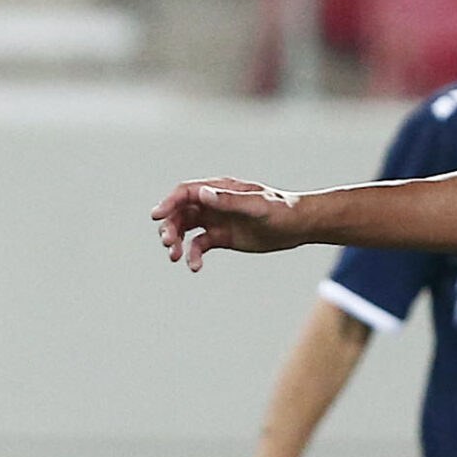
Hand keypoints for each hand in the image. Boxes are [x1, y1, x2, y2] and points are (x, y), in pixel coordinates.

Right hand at [152, 178, 305, 271]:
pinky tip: (194, 267)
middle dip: (169, 226)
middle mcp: (212, 203)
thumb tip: (203, 194)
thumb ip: (230, 201)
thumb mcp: (257, 205)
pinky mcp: (221, 237)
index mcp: (219, 189)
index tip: (157, 215)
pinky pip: (199, 245)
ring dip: (176, 242)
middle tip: (168, 243)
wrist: (299, 226)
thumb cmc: (281, 210)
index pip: (185, 192)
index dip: (168, 202)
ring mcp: (215, 220)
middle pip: (179, 212)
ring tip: (175, 257)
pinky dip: (193, 255)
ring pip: (185, 229)